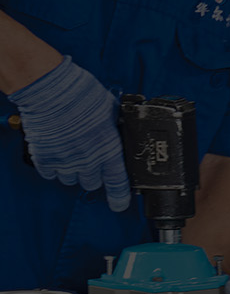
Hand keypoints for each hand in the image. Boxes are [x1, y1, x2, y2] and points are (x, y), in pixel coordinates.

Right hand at [10, 56, 131, 209]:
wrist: (50, 89)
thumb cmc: (80, 93)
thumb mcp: (111, 110)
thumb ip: (115, 128)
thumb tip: (120, 131)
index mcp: (108, 149)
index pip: (118, 183)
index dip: (120, 197)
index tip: (120, 204)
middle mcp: (87, 160)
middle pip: (93, 183)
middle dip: (93, 173)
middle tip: (89, 158)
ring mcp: (65, 161)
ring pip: (71, 179)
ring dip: (73, 169)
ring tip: (71, 149)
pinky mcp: (44, 159)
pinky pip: (50, 173)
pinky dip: (53, 165)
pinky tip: (56, 150)